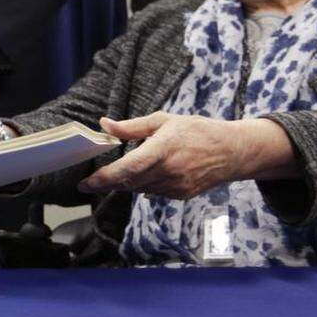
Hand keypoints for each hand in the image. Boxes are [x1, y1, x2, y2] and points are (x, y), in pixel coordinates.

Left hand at [77, 112, 297, 198]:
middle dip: (110, 181)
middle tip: (93, 179)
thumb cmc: (195, 130)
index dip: (104, 178)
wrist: (231, 151)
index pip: (128, 168)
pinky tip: (152, 172)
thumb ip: (131, 127)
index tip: (85, 184)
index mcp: (163, 148)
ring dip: (128, 181)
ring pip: (139, 189)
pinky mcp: (181, 195)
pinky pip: (153, 193)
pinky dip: (145, 184)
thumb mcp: (163, 120)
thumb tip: (104, 125)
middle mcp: (169, 171)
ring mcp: (177, 186)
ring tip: (130, 168)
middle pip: (129, 182)